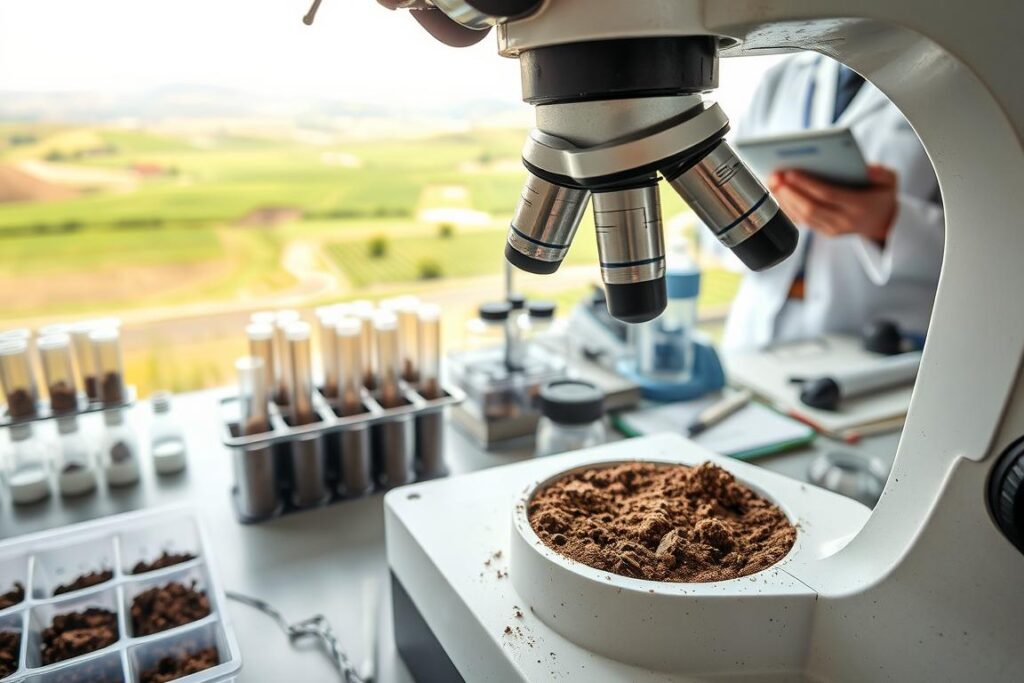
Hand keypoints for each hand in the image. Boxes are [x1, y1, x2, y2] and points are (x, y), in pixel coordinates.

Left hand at [767, 165, 897, 241]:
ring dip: (785, 200)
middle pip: (811, 208)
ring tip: (773, 183)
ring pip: (803, 217)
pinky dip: (788, 207)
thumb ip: (881, 173)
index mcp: (860, 207)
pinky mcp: (824, 232)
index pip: (829, 195)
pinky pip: (802, 221)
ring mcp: (833, 229)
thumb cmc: (882, 194)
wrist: (883, 221)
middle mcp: (844, 221)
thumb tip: (867, 168)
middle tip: (775, 177)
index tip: (791, 172)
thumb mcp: (890, 180)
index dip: (808, 184)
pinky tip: (778, 194)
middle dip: (790, 192)